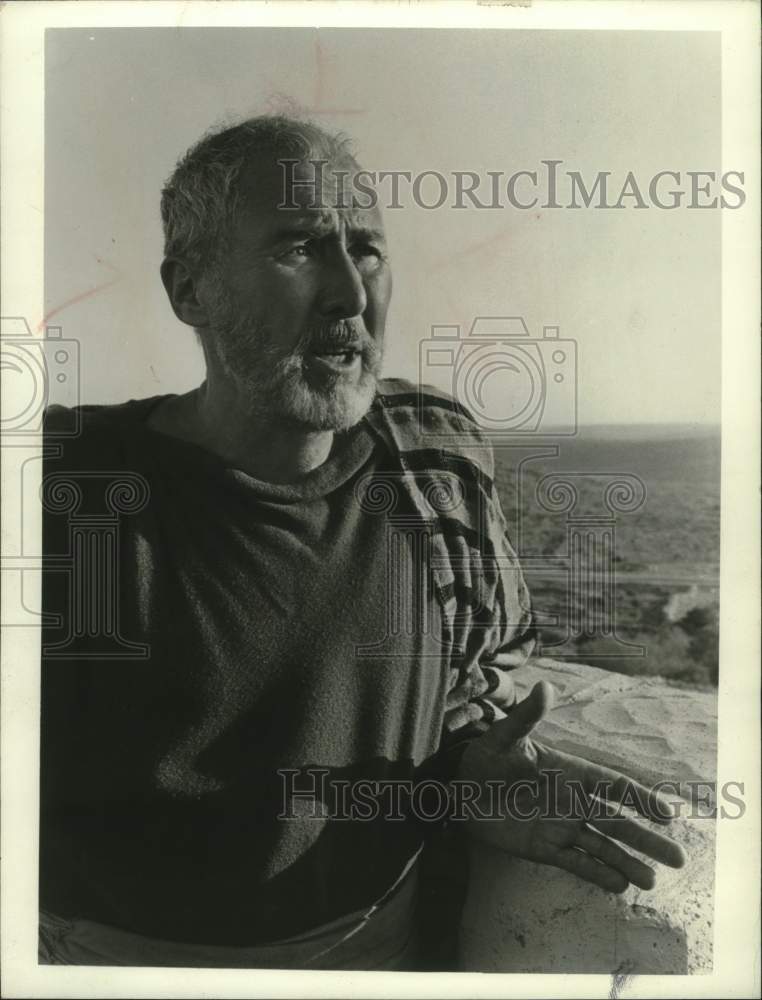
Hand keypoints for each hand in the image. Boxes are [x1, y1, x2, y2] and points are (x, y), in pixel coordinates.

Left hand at [456, 681, 686, 892]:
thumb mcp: (505, 735)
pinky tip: (618, 886)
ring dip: (627, 863)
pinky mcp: (543, 849)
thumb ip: (528, 716)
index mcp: (571, 773)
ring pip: (601, 848)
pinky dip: (596, 875)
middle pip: (618, 823)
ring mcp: (560, 827)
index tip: (668, 814)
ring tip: (650, 882)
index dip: (642, 798)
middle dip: (647, 840)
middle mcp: (572, 802)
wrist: (458, 788)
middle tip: (678, 859)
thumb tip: (545, 686)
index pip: (615, 786)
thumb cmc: (485, 757)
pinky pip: (575, 863)